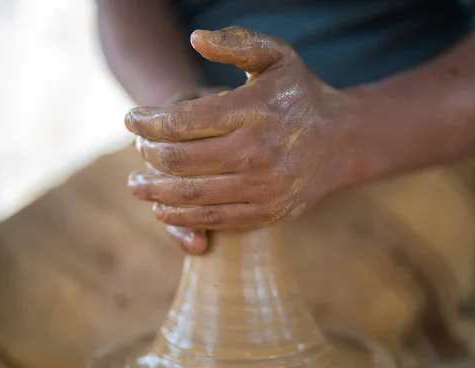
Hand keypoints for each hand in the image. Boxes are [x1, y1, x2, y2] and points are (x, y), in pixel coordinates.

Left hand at [126, 26, 359, 231]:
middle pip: (180, 160)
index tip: (130, 119)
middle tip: (135, 152)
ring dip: (154, 191)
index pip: (182, 120)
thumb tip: (195, 39)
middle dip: (146, 156)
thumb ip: (237, 42)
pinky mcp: (267, 212)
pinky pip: (214, 220)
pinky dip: (180, 216)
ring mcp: (264, 187)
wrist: (343, 141)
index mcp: (255, 110)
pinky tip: (162, 209)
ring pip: (191, 195)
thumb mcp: (277, 56)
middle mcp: (259, 151)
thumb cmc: (301, 95)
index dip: (146, 121)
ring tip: (136, 185)